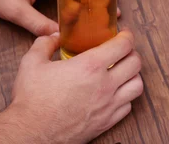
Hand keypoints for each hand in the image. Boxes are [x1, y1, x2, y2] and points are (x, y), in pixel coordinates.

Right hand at [8, 31, 142, 143]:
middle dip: (131, 53)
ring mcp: (108, 106)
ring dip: (133, 75)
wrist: (31, 134)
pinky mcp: (106, 122)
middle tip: (122, 51)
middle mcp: (105, 85)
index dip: (127, 36)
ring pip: (137, 85)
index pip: (124, 45)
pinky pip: (128, 106)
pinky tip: (114, 93)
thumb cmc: (32, 100)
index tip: (123, 34)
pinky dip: (126, 97)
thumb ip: (45, 43)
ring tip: (122, 71)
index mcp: (90, 66)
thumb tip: (55, 36)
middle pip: (136, 63)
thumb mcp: (31, 63)